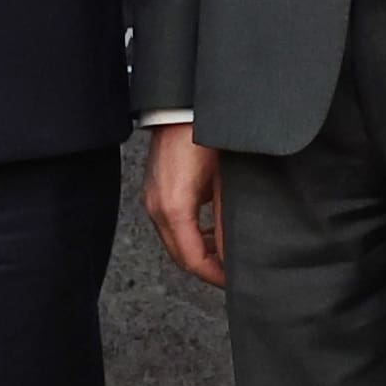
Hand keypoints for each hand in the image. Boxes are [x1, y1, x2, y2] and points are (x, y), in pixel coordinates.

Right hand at [145, 123, 227, 287]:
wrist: (182, 105)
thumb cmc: (204, 135)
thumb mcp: (224, 183)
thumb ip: (225, 223)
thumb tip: (231, 254)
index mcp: (174, 208)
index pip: (192, 259)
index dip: (214, 275)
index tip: (233, 280)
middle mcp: (157, 207)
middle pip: (180, 255)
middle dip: (205, 267)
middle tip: (230, 271)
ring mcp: (152, 198)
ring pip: (174, 240)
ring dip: (197, 250)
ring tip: (222, 251)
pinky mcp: (155, 189)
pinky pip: (169, 223)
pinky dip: (188, 233)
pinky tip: (207, 229)